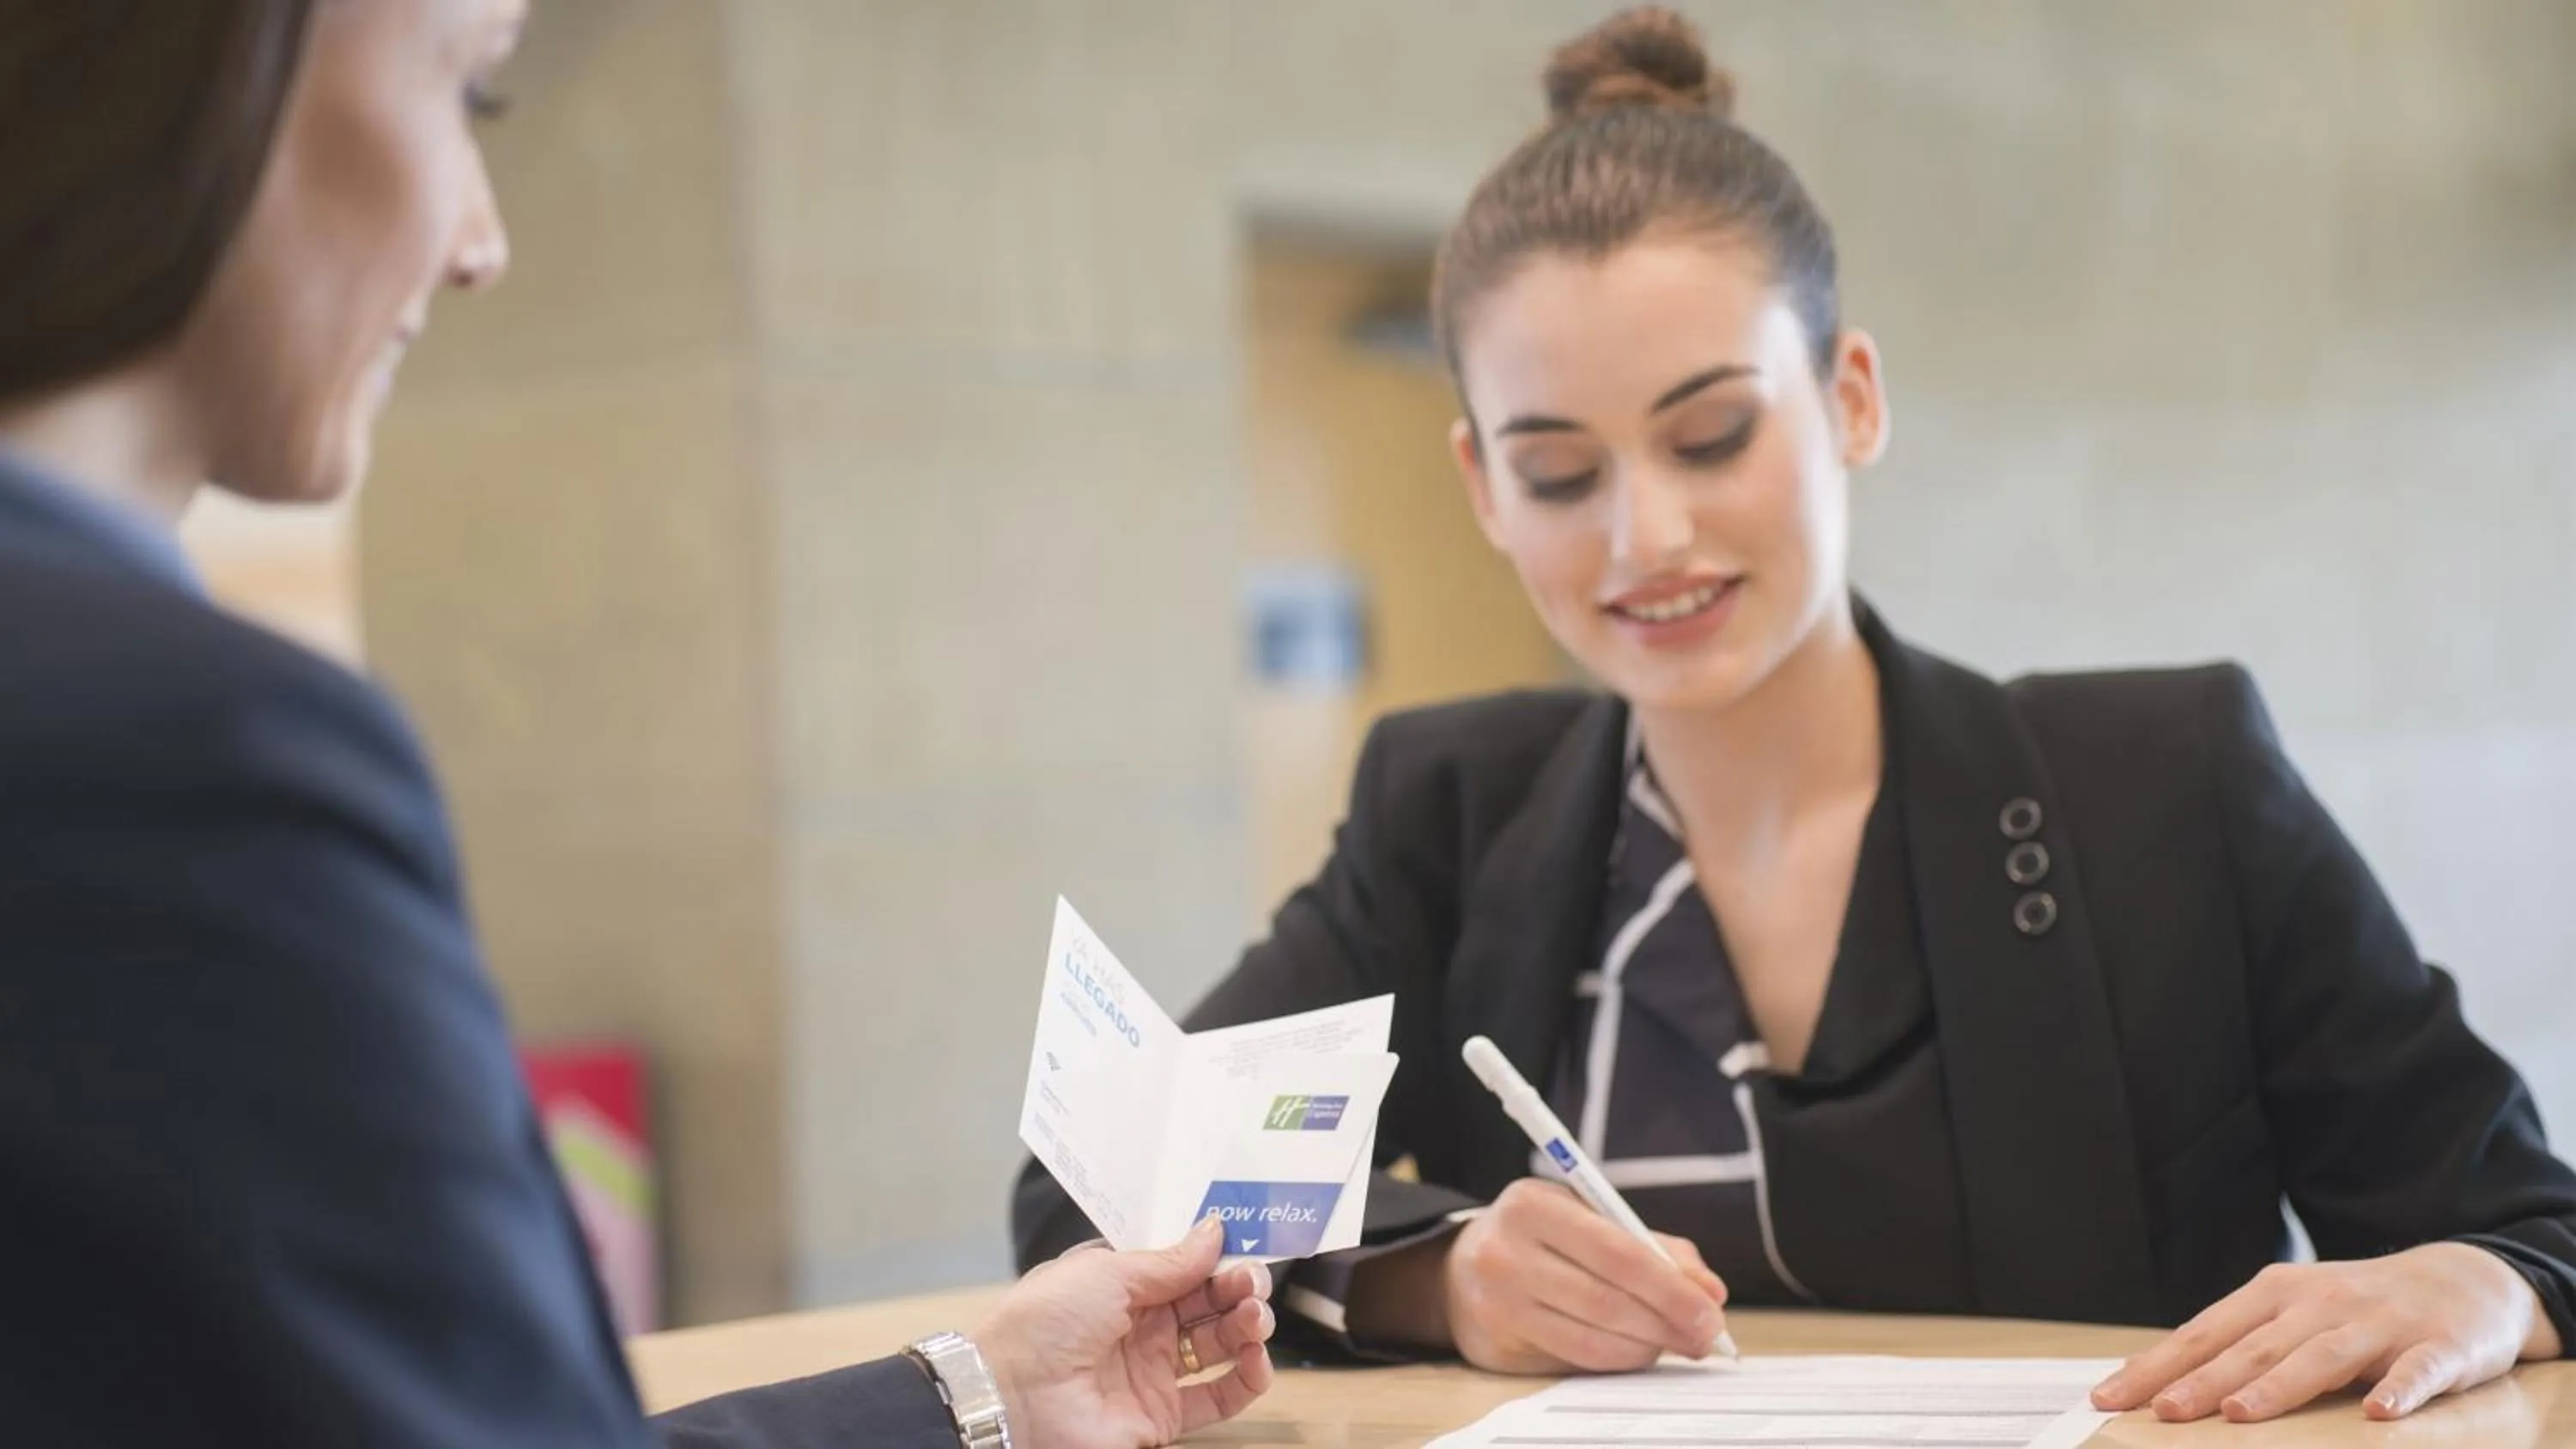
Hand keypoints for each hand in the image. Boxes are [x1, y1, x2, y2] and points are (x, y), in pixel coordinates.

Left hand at [971, 1215, 1277, 1448]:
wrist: (1011, 1397)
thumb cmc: (1041, 1325)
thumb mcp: (1106, 1272)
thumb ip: (1169, 1260)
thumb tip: (1214, 1232)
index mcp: (1120, 1284)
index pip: (1183, 1266)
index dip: (1215, 1256)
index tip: (1245, 1244)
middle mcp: (1139, 1326)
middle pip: (1206, 1302)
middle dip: (1237, 1288)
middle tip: (1254, 1283)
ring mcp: (1151, 1371)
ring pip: (1217, 1345)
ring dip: (1246, 1328)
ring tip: (1254, 1319)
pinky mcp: (1161, 1414)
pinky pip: (1217, 1398)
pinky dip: (1246, 1381)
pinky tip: (1256, 1360)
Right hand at [1444, 1178, 1730, 1374]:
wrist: (1462, 1266)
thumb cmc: (1540, 1236)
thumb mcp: (1589, 1217)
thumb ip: (1653, 1247)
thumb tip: (1709, 1290)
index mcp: (1533, 1204)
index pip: (1617, 1252)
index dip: (1671, 1288)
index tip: (1710, 1309)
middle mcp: (1506, 1252)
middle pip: (1607, 1300)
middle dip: (1668, 1323)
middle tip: (1704, 1336)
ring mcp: (1497, 1302)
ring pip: (1592, 1338)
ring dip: (1647, 1347)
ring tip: (1674, 1342)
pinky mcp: (1498, 1343)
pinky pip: (1574, 1358)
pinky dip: (1616, 1358)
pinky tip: (1636, 1349)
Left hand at [2092, 1243, 2561, 1423]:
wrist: (2466, 1279)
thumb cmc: (2359, 1308)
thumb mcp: (2295, 1313)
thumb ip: (2241, 1345)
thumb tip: (2167, 1383)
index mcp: (2276, 1294)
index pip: (2205, 1333)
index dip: (2158, 1365)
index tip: (2111, 1396)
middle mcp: (2320, 1303)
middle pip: (2253, 1346)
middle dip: (2203, 1380)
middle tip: (2162, 1412)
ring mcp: (2379, 1323)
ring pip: (2321, 1356)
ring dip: (2279, 1385)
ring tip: (2239, 1412)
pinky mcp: (2440, 1346)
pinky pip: (2416, 1370)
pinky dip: (2398, 1390)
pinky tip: (2379, 1413)